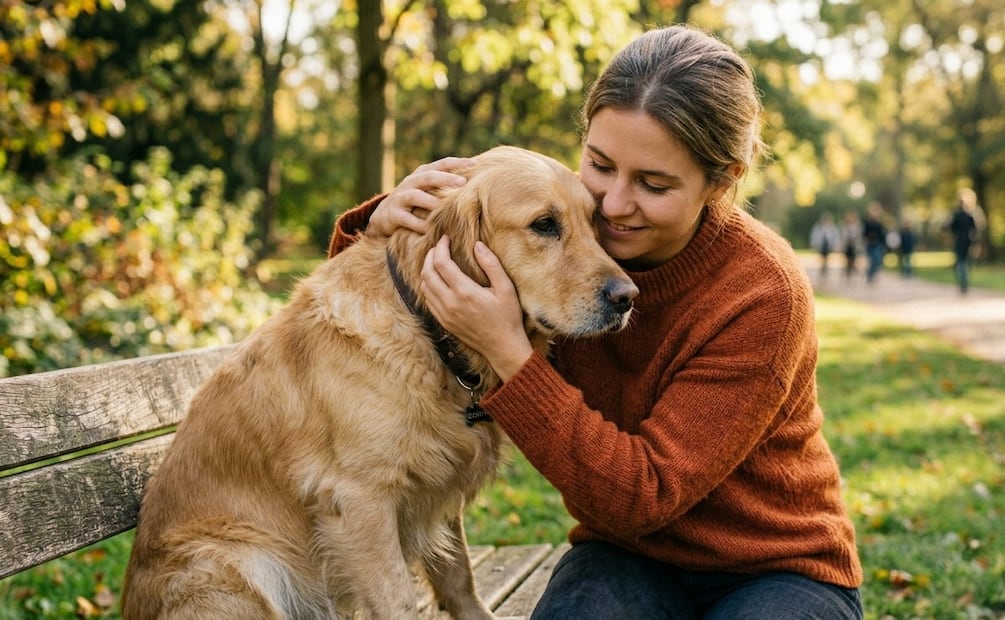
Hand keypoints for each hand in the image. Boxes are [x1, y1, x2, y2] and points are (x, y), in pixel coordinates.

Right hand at [367, 157, 476, 237]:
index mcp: (422, 174)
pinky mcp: (393, 214)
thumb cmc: (415, 204)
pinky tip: (431, 230)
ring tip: (445, 208)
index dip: (457, 162)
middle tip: (463, 183)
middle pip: (429, 176)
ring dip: (431, 202)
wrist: (384, 217)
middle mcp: (411, 182)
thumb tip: (476, 185)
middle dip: (445, 179)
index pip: (441, 164)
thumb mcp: (428, 191)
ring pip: (416, 196)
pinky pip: (407, 219)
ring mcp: (400, 197)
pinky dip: (419, 224)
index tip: (475, 165)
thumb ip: (445, 187)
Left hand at [421, 236, 533, 381]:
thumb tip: (477, 245)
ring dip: (427, 270)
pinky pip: (428, 300)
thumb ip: (491, 264)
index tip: (446, 238)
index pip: (441, 263)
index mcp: (464, 292)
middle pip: (427, 273)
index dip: (440, 247)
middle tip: (439, 247)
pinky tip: (438, 280)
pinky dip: (428, 286)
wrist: (502, 347)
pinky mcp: (444, 322)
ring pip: (424, 286)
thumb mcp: (506, 288)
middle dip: (430, 255)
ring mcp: (444, 314)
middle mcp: (450, 303)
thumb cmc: (507, 317)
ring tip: (438, 261)